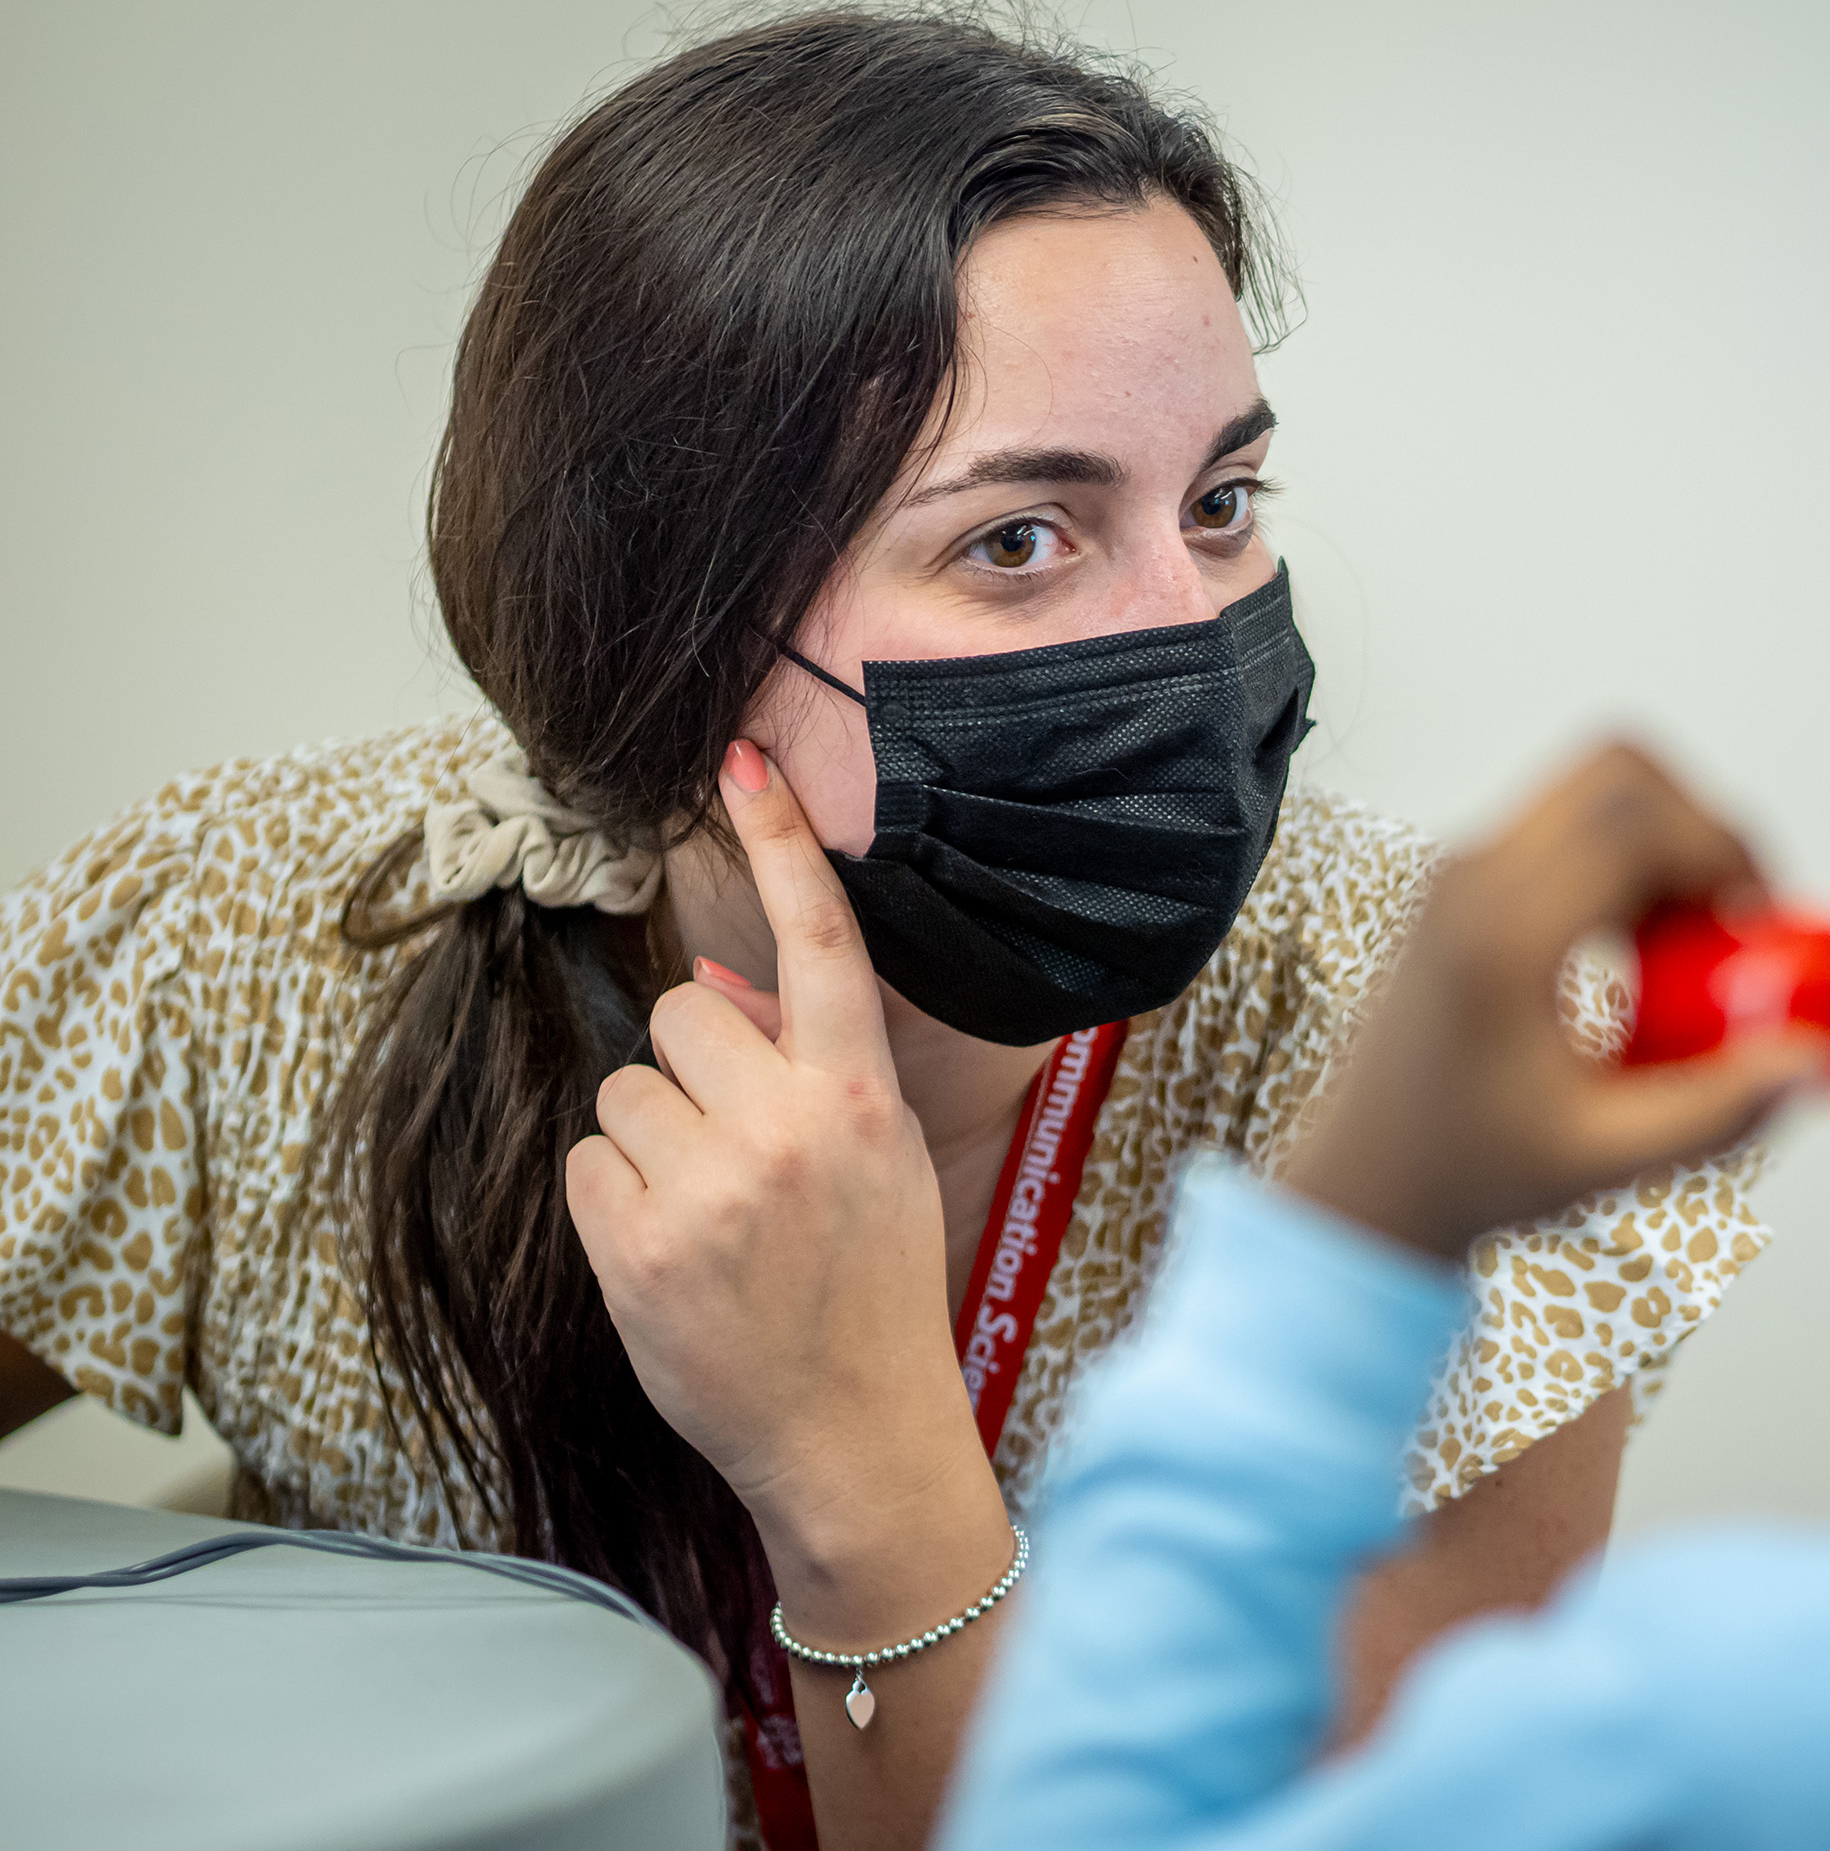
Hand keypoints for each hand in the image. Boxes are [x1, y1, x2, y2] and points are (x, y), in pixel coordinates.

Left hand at [565, 740, 977, 1537]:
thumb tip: (712, 983)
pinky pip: (589, 1161)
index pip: (821, 940)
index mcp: (860, 1096)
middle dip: (692, 1067)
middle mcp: (787, 1127)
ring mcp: (707, 1186)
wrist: (854, 1434)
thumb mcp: (879, 1161)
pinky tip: (669, 1253)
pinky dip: (614, 1200)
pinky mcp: (635, 1246)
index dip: (780, 839)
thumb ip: (808, 1066)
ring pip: (625, 1088)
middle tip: (732, 1148)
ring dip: (650, 1138)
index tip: (738, 755)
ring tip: (706, 1215)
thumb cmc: (870, 1290)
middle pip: (682, 1012)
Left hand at [1282, 742, 1829, 1259]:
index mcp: (1500, 938)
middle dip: (1703, 828)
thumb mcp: (1603, 1157)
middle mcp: (1470, 882)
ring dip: (1664, 845)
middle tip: (1734, 921)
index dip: (1726, 852)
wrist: (1365, 1176)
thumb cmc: (1464, 1168)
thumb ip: (1719, 1109)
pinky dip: (1625, 864)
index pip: (1633, 823)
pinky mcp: (1463, 880)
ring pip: (1593, 788)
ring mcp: (1460, 872)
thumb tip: (1817, 1058)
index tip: (1763, 923)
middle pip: (1617, 771)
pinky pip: (1565, 827)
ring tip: (1683, 951)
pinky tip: (1637, 956)